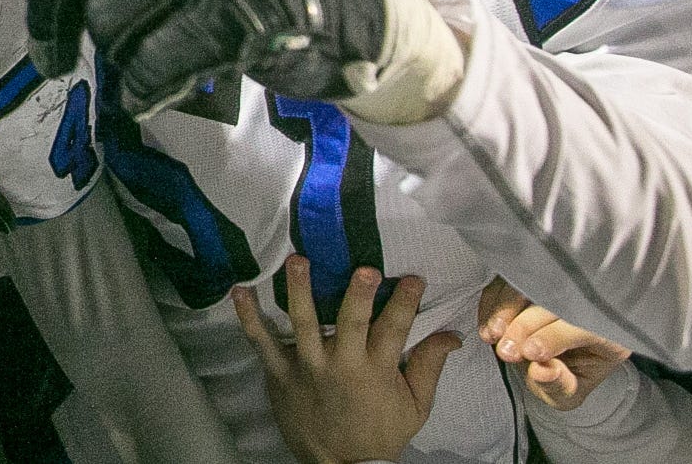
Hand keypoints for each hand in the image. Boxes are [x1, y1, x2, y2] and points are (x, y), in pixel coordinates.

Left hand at [234, 259, 461, 463]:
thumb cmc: (380, 431)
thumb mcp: (416, 405)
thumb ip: (429, 366)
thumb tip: (452, 334)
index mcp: (376, 369)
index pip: (395, 328)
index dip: (405, 302)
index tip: (412, 278)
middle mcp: (342, 364)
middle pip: (351, 322)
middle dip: (358, 295)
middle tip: (364, 269)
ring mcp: (308, 367)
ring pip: (303, 323)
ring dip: (299, 290)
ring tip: (297, 261)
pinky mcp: (280, 373)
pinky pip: (261, 342)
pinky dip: (248, 317)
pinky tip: (239, 291)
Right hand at [476, 277, 632, 411]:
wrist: (562, 358)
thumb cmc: (568, 376)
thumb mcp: (568, 393)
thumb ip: (558, 386)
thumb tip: (541, 370)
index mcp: (607, 331)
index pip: (579, 327)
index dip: (553, 338)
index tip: (529, 353)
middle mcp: (586, 301)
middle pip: (551, 302)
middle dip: (523, 326)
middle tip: (505, 351)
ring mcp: (558, 285)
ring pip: (528, 284)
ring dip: (503, 308)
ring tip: (491, 335)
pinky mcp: (532, 278)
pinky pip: (508, 281)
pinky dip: (493, 301)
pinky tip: (488, 323)